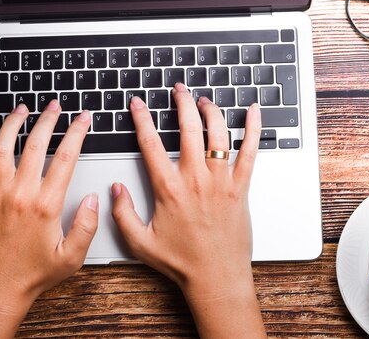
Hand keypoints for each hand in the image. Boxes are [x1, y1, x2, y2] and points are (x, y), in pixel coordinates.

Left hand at [0, 101, 97, 338]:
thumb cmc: (33, 274)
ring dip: (14, 124)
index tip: (82, 119)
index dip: (76, 133)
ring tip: (23, 109)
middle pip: (35, 145)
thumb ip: (88, 226)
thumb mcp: (72, 256)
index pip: (65, 158)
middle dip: (48, 120)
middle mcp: (20, 194)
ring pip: (3, 148)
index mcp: (46, 205)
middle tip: (55, 106)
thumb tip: (95, 199)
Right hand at [111, 83, 265, 337]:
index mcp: (169, 189)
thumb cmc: (181, 262)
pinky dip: (253, 130)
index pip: (151, 144)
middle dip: (181, 103)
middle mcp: (195, 180)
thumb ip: (122, 213)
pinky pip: (250, 153)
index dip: (142, 119)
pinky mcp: (240, 188)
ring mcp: (221, 182)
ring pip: (218, 135)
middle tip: (178, 89)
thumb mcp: (140, 242)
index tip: (138, 104)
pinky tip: (253, 112)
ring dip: (210, 111)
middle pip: (188, 129)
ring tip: (203, 99)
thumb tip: (115, 189)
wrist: (216, 278)